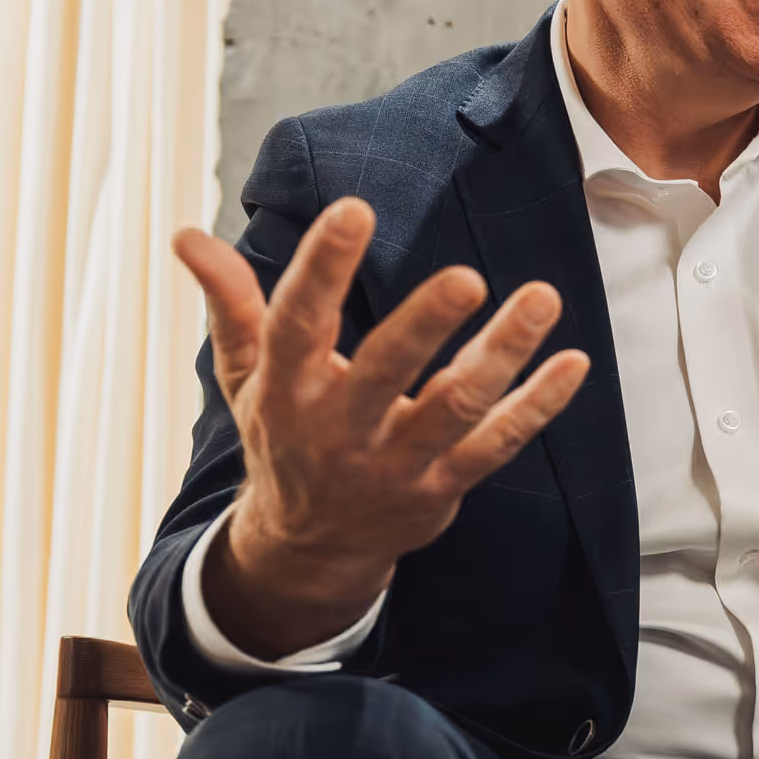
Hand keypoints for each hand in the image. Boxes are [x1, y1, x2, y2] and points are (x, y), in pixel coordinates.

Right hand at [174, 198, 590, 656]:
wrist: (308, 549)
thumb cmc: (283, 437)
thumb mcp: (246, 376)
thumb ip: (230, 304)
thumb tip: (185, 236)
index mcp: (286, 391)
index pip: (298, 324)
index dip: (321, 267)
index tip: (354, 209)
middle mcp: (339, 430)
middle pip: (384, 373)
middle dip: (423, 325)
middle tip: (465, 276)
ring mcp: (395, 463)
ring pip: (455, 408)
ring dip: (503, 354)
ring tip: (542, 297)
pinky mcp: (442, 487)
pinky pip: (496, 444)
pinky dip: (537, 405)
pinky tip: (573, 362)